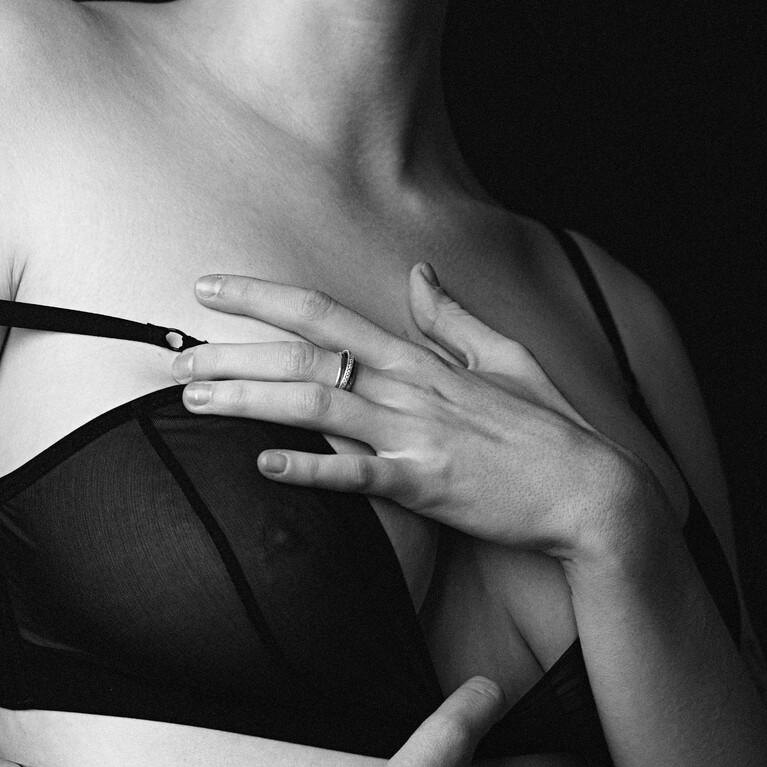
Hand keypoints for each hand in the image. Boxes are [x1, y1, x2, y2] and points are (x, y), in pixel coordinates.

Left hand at [173, 267, 653, 562]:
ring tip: (194, 401)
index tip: (208, 288)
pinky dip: (312, 468)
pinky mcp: (426, 485)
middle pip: (304, 359)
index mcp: (420, 359)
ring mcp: (416, 436)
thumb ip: (453, 318)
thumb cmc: (550, 431)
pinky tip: (262, 465)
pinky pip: (358, 476)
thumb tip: (416, 274)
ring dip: (250, 401)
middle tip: (173, 356)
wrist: (593, 492)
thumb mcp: (505, 358)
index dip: (262, 297)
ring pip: (318, 407)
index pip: (325, 315)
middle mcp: (410, 389)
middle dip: (232, 354)